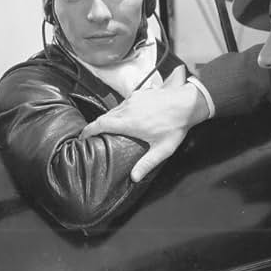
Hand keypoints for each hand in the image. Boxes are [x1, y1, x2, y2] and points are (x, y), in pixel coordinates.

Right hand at [80, 66, 208, 181]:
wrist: (187, 103)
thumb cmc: (175, 127)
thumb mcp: (162, 150)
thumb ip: (147, 164)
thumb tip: (134, 177)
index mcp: (128, 123)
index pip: (100, 124)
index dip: (88, 130)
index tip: (82, 136)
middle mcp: (127, 109)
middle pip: (104, 117)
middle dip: (97, 126)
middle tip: (94, 136)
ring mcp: (133, 99)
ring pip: (114, 110)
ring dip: (110, 119)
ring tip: (111, 129)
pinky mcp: (139, 93)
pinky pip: (124, 103)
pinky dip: (120, 111)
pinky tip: (128, 118)